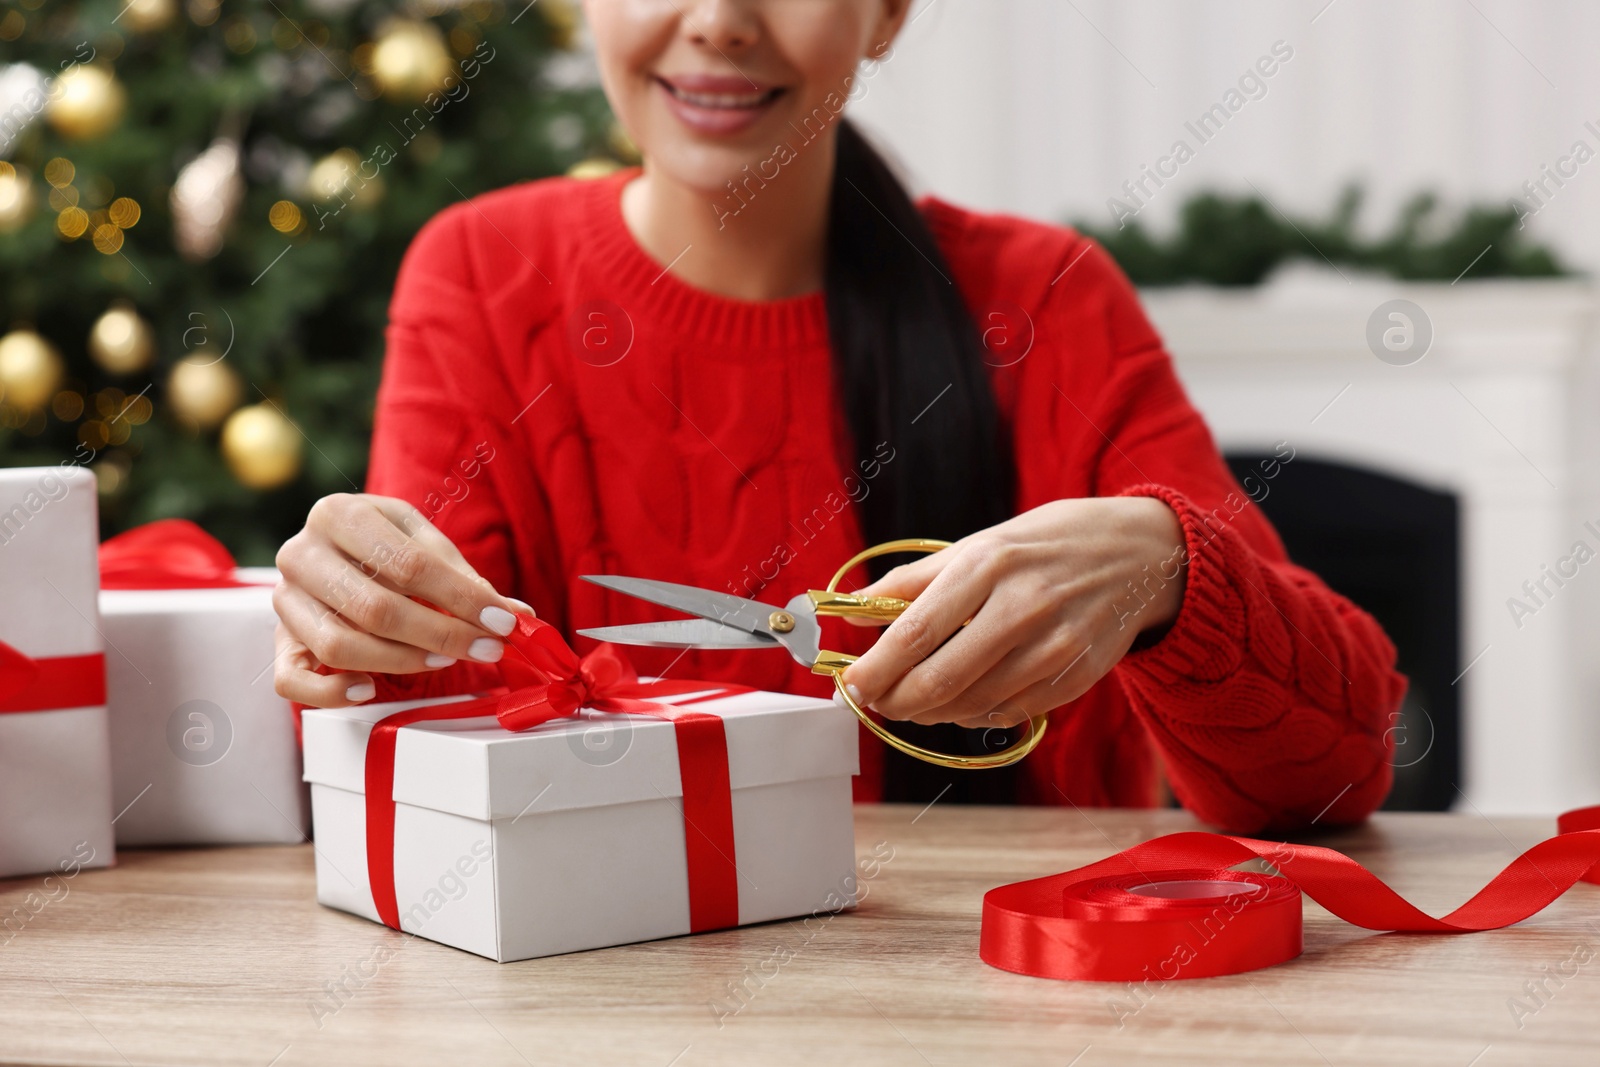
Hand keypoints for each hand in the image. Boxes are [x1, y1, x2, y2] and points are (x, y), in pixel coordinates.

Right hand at [272, 493, 530, 707]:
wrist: (331, 549)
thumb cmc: (384, 546)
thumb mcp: (422, 542)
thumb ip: (464, 579)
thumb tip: (519, 618)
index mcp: (338, 514)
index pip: (408, 564)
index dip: (462, 598)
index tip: (504, 622)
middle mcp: (300, 554)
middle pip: (375, 608)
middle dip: (441, 635)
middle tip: (485, 649)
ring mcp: (283, 600)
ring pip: (339, 645)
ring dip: (401, 661)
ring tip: (445, 660)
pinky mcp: (277, 640)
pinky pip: (292, 679)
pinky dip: (332, 691)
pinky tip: (369, 688)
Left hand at [839, 497, 1186, 729]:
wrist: (1137, 553)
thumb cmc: (1043, 546)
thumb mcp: (977, 546)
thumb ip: (911, 582)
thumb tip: (849, 608)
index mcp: (986, 565)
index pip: (915, 631)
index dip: (875, 668)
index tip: (850, 684)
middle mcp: (1021, 606)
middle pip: (940, 679)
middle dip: (896, 702)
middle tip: (877, 703)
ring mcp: (1053, 646)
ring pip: (973, 705)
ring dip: (932, 713)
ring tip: (915, 702)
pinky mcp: (1076, 676)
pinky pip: (1009, 713)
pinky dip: (975, 715)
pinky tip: (964, 701)